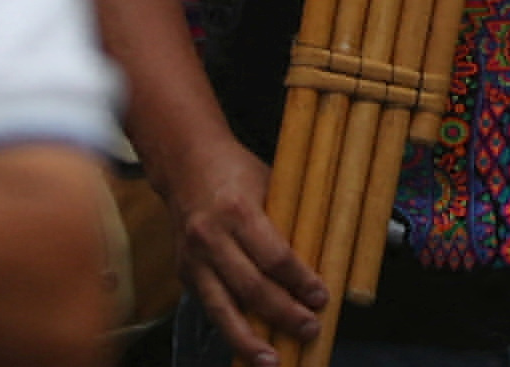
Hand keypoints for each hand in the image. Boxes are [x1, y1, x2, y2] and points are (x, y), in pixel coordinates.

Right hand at [156, 135, 324, 365]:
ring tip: (273, 362)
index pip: (274, 256)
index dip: (300, 282)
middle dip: (284, 314)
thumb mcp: (269, 184)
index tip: (322, 298)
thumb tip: (325, 257)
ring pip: (223, 309)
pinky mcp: (184, 273)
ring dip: (250, 341)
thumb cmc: (236, 171)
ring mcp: (193, 259)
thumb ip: (288, 222)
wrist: (184, 162)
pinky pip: (211, 307)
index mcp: (237, 210)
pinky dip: (232, 329)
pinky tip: (250, 346)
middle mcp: (210, 237)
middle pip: (251, 288)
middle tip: (310, 329)